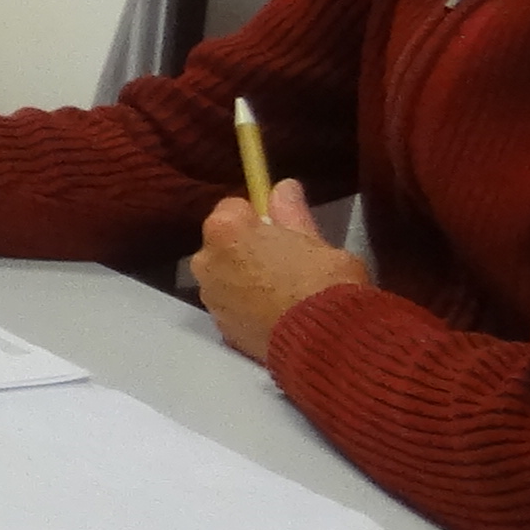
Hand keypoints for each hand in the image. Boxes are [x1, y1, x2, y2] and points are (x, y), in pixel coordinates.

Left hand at [192, 181, 366, 361]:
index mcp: (226, 230)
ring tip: (283, 291)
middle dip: (247, 247)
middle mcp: (206, 260)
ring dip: (244, 276)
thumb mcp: (316, 240)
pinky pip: (230, 304)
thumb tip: (284, 187)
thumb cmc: (324, 282)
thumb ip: (291, 213)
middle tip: (286, 261)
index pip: (233, 207)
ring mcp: (209, 296)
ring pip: (225, 274)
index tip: (281, 230)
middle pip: (223, 242)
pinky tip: (275, 313)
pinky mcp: (219, 326)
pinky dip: (245, 304)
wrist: (324, 342)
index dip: (258, 217)